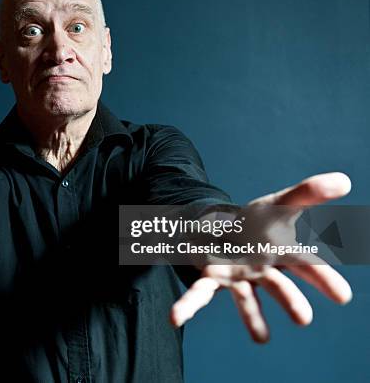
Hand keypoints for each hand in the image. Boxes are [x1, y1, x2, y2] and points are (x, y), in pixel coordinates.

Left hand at [169, 172, 352, 341]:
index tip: (342, 296)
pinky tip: (175, 319)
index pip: (307, 266)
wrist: (224, 228)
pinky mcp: (211, 278)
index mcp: (282, 254)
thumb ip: (307, 193)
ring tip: (262, 339)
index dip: (324, 279)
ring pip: (245, 297)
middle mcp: (262, 272)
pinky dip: (187, 306)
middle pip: (278, 285)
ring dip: (252, 316)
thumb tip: (344, 180)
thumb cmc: (258, 223)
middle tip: (303, 318)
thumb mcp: (279, 203)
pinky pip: (198, 294)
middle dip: (290, 300)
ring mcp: (237, 278)